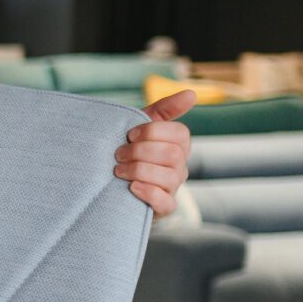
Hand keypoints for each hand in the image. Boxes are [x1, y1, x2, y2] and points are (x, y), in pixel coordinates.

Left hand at [119, 91, 194, 217]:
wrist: (111, 186)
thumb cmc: (129, 151)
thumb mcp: (140, 127)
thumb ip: (163, 110)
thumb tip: (191, 93)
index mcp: (177, 145)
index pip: (179, 134)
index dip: (153, 132)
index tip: (129, 134)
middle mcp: (180, 166)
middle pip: (172, 155)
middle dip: (140, 152)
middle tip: (118, 154)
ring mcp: (173, 188)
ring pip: (169, 177)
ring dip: (138, 171)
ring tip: (118, 171)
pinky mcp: (164, 208)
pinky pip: (165, 202)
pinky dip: (147, 193)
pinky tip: (130, 187)